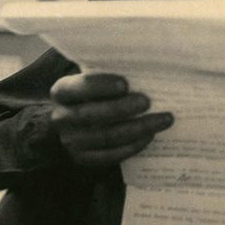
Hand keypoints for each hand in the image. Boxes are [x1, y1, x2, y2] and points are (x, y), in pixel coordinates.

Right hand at [49, 72, 172, 167]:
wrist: (81, 124)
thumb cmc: (98, 95)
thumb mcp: (98, 82)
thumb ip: (111, 74)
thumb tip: (145, 66)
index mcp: (62, 92)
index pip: (77, 88)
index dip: (100, 86)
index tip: (125, 83)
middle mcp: (62, 117)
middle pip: (91, 115)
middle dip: (121, 108)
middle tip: (147, 102)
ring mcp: (72, 141)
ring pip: (106, 137)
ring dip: (137, 128)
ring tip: (163, 120)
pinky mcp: (84, 159)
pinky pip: (110, 156)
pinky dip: (132, 146)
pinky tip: (150, 136)